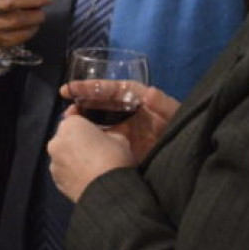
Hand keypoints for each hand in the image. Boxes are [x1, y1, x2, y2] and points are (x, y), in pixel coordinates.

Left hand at [48, 115, 134, 202]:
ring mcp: (53, 162)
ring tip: (92, 165)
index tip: (93, 126)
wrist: (108, 191)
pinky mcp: (56, 180)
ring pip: (63, 154)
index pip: (74, 116)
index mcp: (71, 125)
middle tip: (96, 148)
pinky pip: (64, 171)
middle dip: (78, 140)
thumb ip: (113, 131)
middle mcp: (56, 141)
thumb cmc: (114, 160)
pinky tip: (86, 177)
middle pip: (66, 136)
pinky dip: (72, 172)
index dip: (85, 121)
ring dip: (73, 157)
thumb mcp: (121, 139)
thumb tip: (116, 130)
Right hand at [61, 84, 178, 160]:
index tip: (72, 89)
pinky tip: (77, 140)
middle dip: (81, 102)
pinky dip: (88, 138)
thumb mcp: (175, 115)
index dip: (90, 87)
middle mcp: (125, 111)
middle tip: (66, 108)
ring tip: (67, 121)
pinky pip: (100, 139)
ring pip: (96, 119)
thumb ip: (164, 104)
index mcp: (136, 98)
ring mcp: (121, 128)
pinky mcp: (119, 145)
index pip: (110, 89)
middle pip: (99, 102)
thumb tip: (149, 92)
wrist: (182, 161)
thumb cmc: (181, 131)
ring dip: (82, 119)